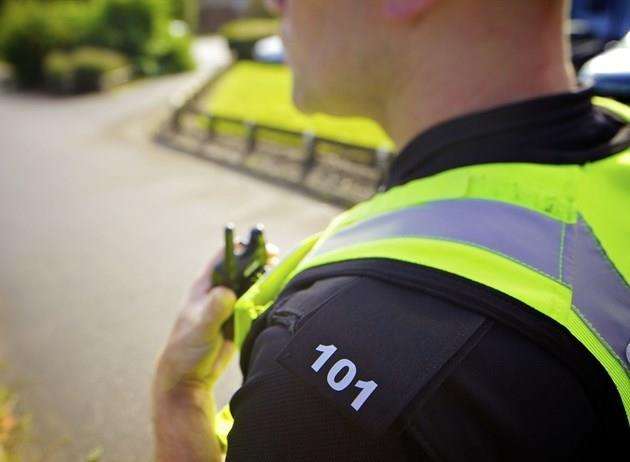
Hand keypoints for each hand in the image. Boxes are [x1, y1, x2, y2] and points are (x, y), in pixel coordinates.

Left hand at [152, 242, 277, 460]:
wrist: (189, 378)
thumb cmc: (186, 349)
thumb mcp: (200, 327)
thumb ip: (214, 309)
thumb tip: (228, 292)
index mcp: (205, 287)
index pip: (224, 258)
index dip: (240, 248)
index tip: (259, 244)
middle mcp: (219, 293)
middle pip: (242, 270)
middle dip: (259, 263)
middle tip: (277, 259)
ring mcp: (229, 308)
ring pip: (251, 287)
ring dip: (265, 282)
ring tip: (282, 277)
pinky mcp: (238, 322)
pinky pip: (255, 306)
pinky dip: (266, 302)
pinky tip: (280, 299)